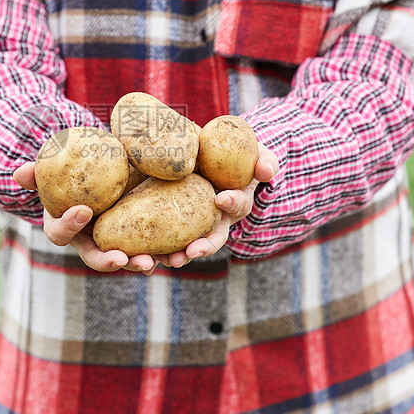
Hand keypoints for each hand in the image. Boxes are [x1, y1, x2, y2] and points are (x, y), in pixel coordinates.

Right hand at [14, 162, 158, 274]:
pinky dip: (167, 252)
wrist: (100, 170)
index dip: (69, 225)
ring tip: (155, 262)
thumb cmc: (72, 170)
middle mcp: (91, 241)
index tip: (83, 211)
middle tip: (122, 259)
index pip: (61, 234)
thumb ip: (37, 171)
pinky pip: (155, 248)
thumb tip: (18, 174)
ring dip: (141, 263)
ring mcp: (117, 241)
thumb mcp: (53, 168)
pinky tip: (181, 251)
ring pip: (129, 259)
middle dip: (110, 261)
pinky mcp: (141, 236)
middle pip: (98, 258)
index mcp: (66, 227)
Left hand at [156, 142, 278, 267]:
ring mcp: (195, 222)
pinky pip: (166, 238)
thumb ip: (265, 161)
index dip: (232, 202)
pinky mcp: (173, 221)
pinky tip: (146, 256)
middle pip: (213, 237)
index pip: (238, 205)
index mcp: (236, 202)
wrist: (211, 155)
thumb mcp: (256, 153)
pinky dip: (158, 250)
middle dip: (204, 246)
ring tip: (170, 261)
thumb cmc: (237, 154)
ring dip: (181, 255)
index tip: (221, 198)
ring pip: (190, 244)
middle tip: (192, 251)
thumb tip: (267, 172)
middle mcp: (216, 218)